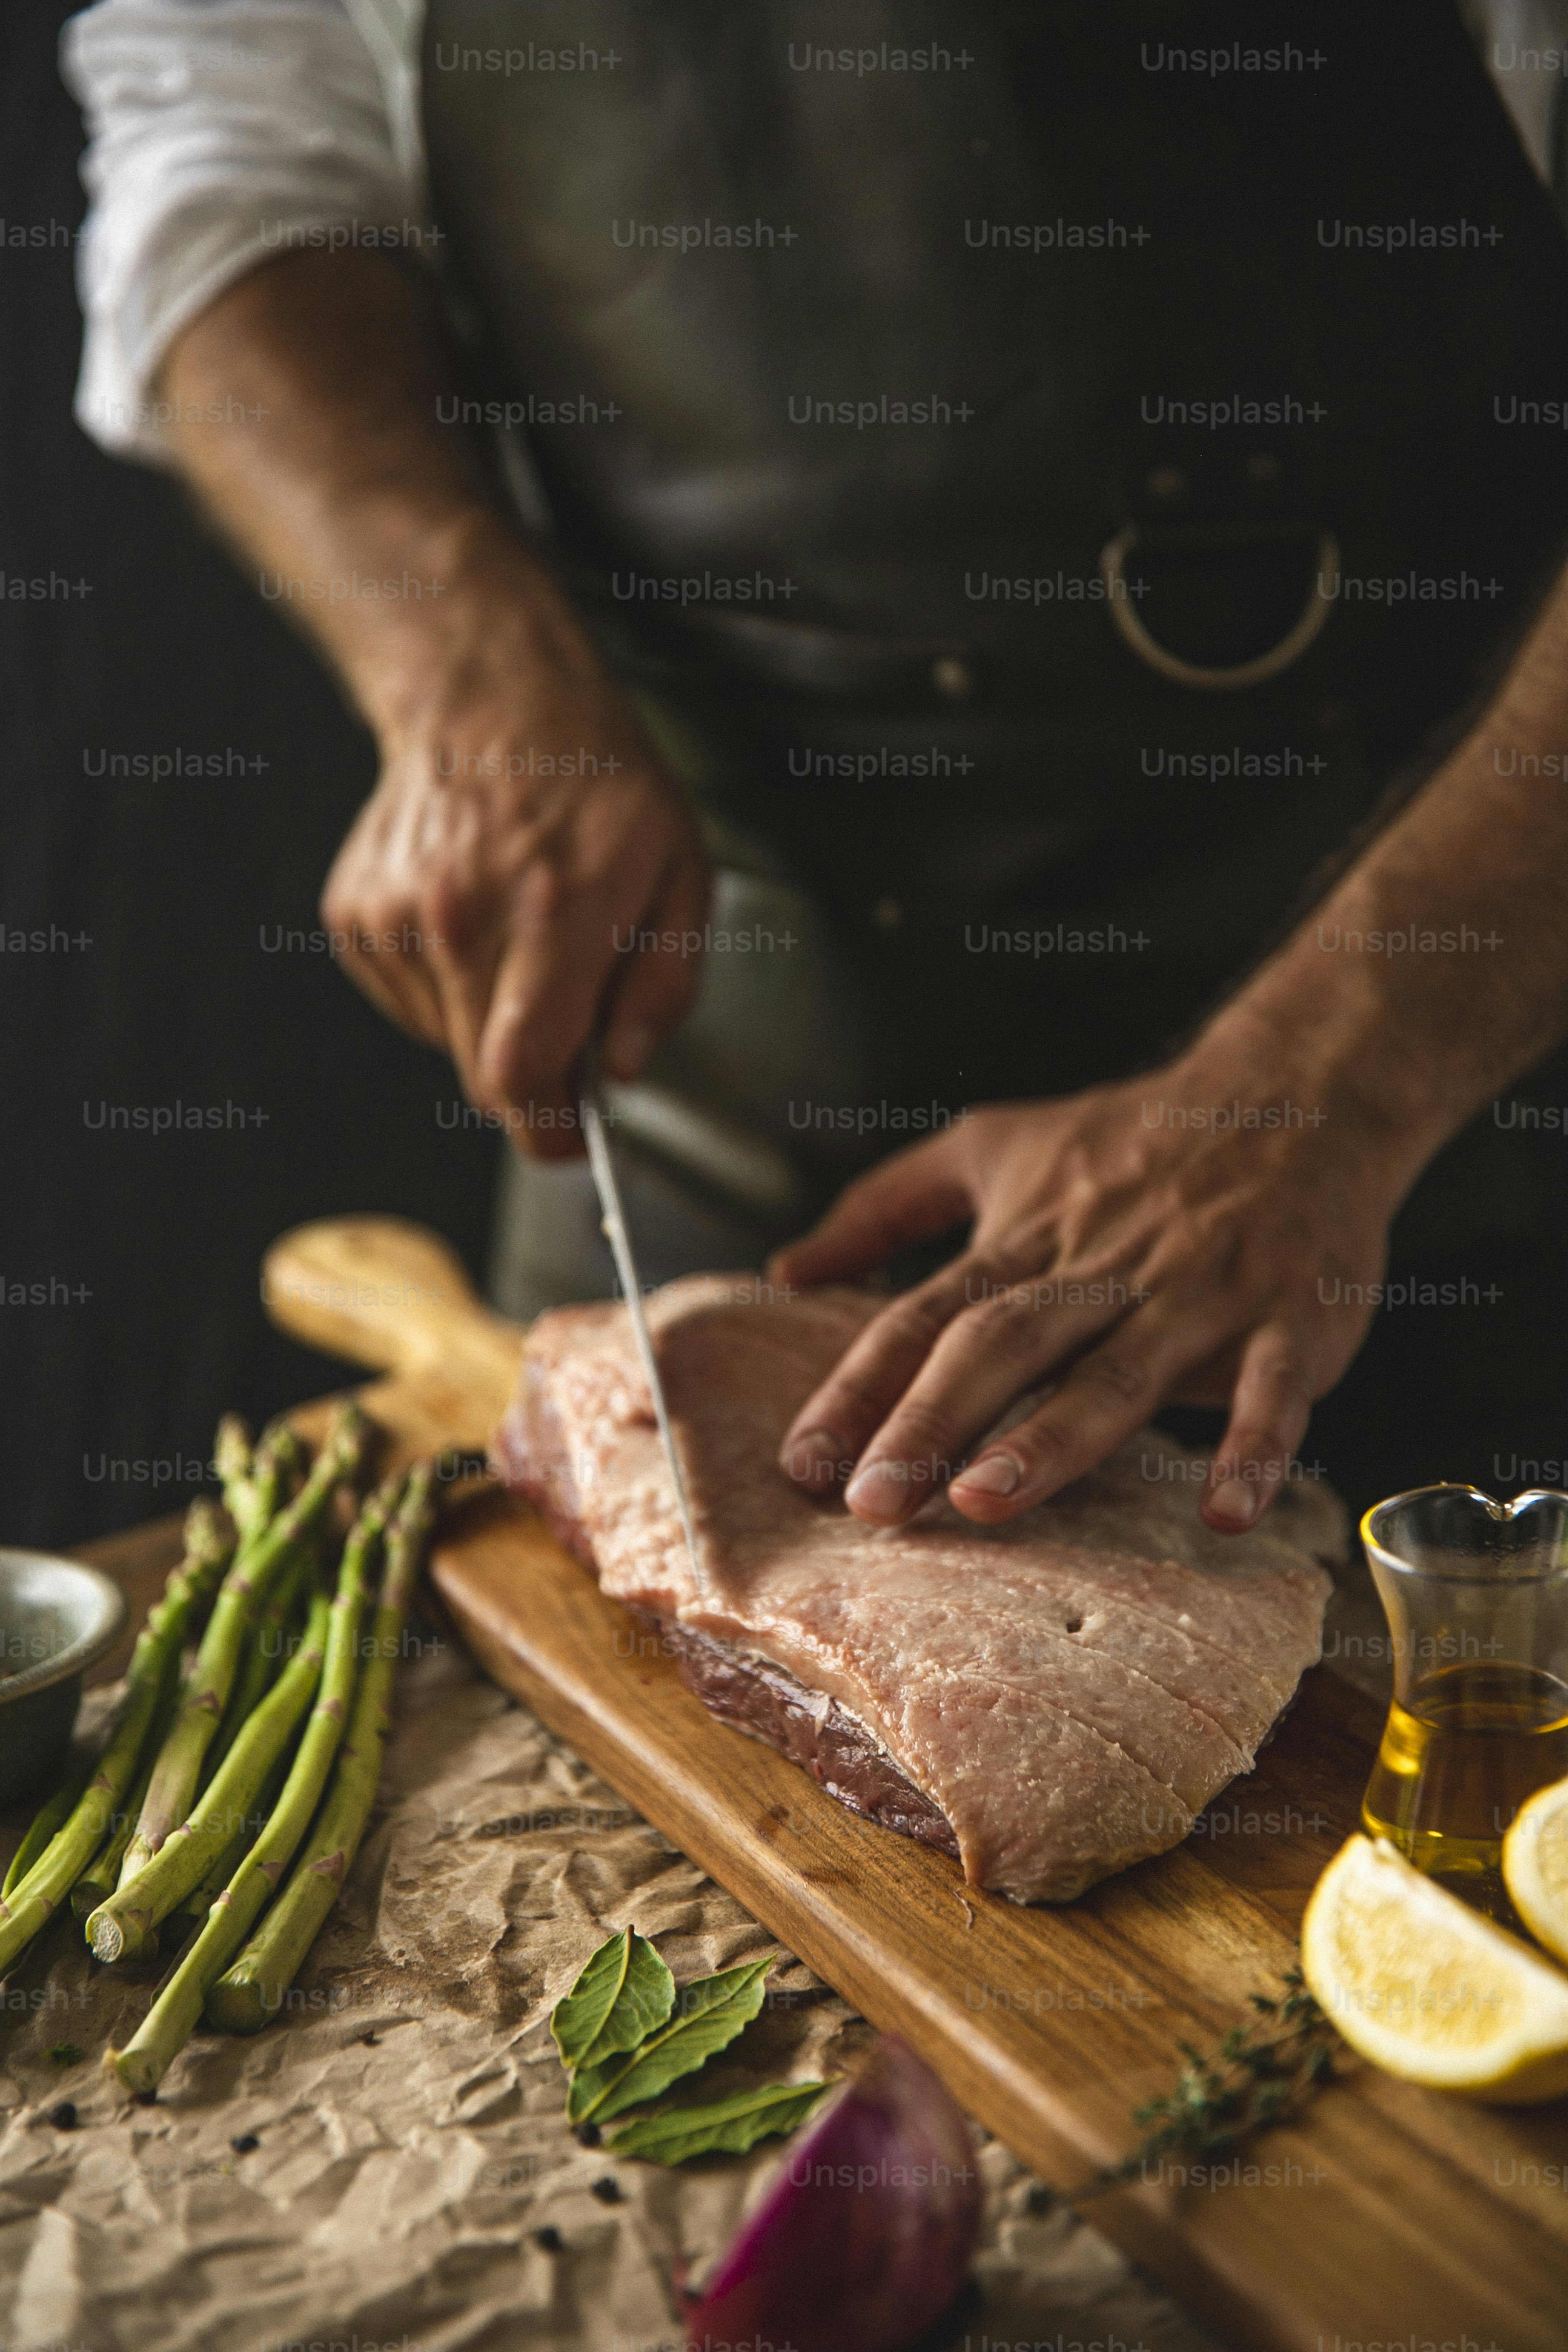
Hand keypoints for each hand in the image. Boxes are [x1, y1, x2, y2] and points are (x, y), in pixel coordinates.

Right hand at [321, 605, 708, 1156]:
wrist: (492, 699)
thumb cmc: (597, 783)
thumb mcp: (679, 875)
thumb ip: (660, 987)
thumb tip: (619, 1070)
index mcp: (550, 915)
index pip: (520, 1076)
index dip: (551, 1131)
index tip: (578, 1135)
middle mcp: (459, 921)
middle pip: (482, 1076)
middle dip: (533, 1075)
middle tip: (568, 1019)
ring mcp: (395, 919)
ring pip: (445, 1041)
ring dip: (489, 1021)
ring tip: (520, 938)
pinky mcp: (356, 917)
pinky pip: (410, 1002)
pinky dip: (448, 987)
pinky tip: (474, 921)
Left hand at [771, 1062, 1406, 1532]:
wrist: (1297, 1088)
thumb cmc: (1131, 1137)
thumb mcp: (992, 1142)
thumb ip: (887, 1206)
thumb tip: (787, 1270)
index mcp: (1030, 1237)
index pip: (928, 1314)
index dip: (862, 1387)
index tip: (804, 1461)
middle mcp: (1105, 1266)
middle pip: (1005, 1344)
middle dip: (932, 1420)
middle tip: (870, 1503)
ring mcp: (1200, 1292)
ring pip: (1117, 1371)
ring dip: (1052, 1440)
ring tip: (985, 1504)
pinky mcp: (1291, 1315)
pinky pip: (1271, 1387)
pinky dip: (1252, 1447)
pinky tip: (1225, 1512)